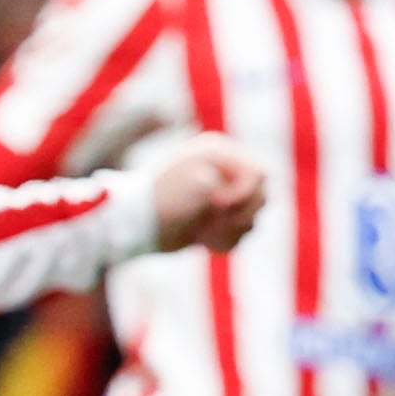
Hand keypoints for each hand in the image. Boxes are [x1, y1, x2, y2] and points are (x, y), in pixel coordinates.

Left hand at [144, 132, 268, 256]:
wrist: (134, 226)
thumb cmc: (162, 200)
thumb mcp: (199, 185)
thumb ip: (236, 187)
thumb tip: (260, 195)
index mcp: (220, 153)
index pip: (259, 173)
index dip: (244, 194)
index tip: (216, 205)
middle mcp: (226, 172)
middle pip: (261, 197)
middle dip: (238, 216)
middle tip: (209, 223)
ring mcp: (224, 196)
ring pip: (253, 219)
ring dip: (230, 231)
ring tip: (202, 233)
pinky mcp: (219, 220)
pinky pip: (240, 235)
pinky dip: (224, 242)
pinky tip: (202, 240)